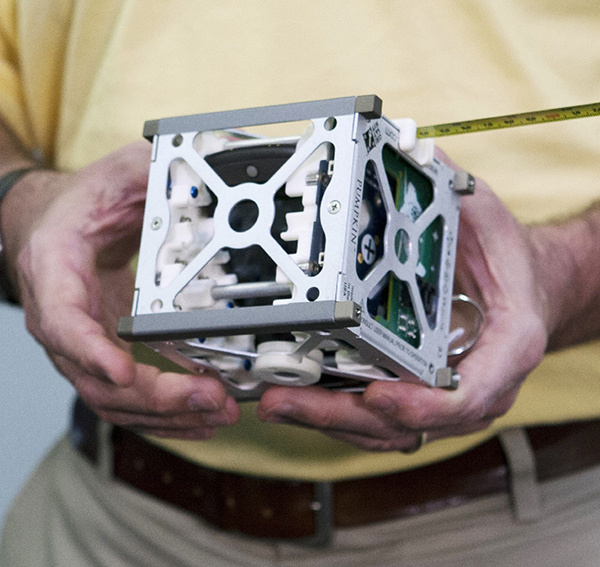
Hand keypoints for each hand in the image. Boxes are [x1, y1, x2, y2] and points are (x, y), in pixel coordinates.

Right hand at [3, 142, 239, 437]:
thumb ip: (146, 172)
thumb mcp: (112, 175)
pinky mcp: (106, 354)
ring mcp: (83, 345)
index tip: (126, 370)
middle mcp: (62, 320)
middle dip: (157, 396)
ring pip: (116, 399)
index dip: (92, 351)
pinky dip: (166, 413)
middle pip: (98, 378)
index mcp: (54, 271)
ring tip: (218, 413)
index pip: (64, 322)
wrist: (53, 223)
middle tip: (210, 397)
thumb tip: (194, 168)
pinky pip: (131, 397)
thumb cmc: (78, 204)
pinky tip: (202, 416)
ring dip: (168, 414)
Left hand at [257, 154, 547, 450]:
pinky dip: (335, 412)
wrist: (523, 287)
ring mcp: (442, 395)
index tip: (379, 395)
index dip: (424, 404)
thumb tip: (405, 145)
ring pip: (384, 428)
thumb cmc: (505, 260)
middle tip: (288, 401)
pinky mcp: (416, 393)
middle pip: (409, 422)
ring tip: (277, 401)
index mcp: (506, 344)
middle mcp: (473, 382)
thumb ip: (449, 187)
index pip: (472, 393)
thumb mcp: (485, 215)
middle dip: (343, 416)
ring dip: (327, 419)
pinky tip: (295, 398)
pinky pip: (375, 418)